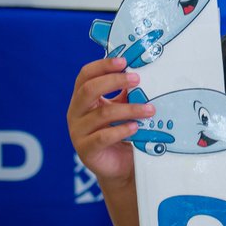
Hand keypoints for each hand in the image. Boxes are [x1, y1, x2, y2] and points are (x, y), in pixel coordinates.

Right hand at [67, 57, 153, 187]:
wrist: (119, 165)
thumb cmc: (120, 131)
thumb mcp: (122, 107)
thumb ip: (126, 92)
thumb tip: (143, 72)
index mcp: (83, 98)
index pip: (85, 75)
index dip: (102, 65)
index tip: (124, 61)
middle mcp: (76, 112)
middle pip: (89, 89)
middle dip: (114, 81)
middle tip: (137, 79)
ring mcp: (78, 132)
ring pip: (102, 114)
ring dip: (129, 109)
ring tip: (149, 109)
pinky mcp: (86, 150)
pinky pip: (103, 137)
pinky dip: (121, 130)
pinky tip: (135, 127)